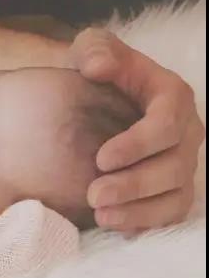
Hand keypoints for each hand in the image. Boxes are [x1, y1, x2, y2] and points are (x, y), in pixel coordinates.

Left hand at [70, 28, 205, 232]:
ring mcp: (181, 163)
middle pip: (174, 166)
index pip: (166, 125)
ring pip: (175, 195)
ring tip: (101, 216)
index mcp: (172, 96)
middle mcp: (185, 132)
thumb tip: (97, 66)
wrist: (96, 93)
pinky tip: (117, 228)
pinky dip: (147, 223)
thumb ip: (96, 50)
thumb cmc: (97, 69)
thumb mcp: (93, 49)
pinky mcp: (171, 187)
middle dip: (134, 184)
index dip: (138, 144)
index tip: (101, 159)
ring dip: (140, 211)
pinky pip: (170, 212)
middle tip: (93, 195)